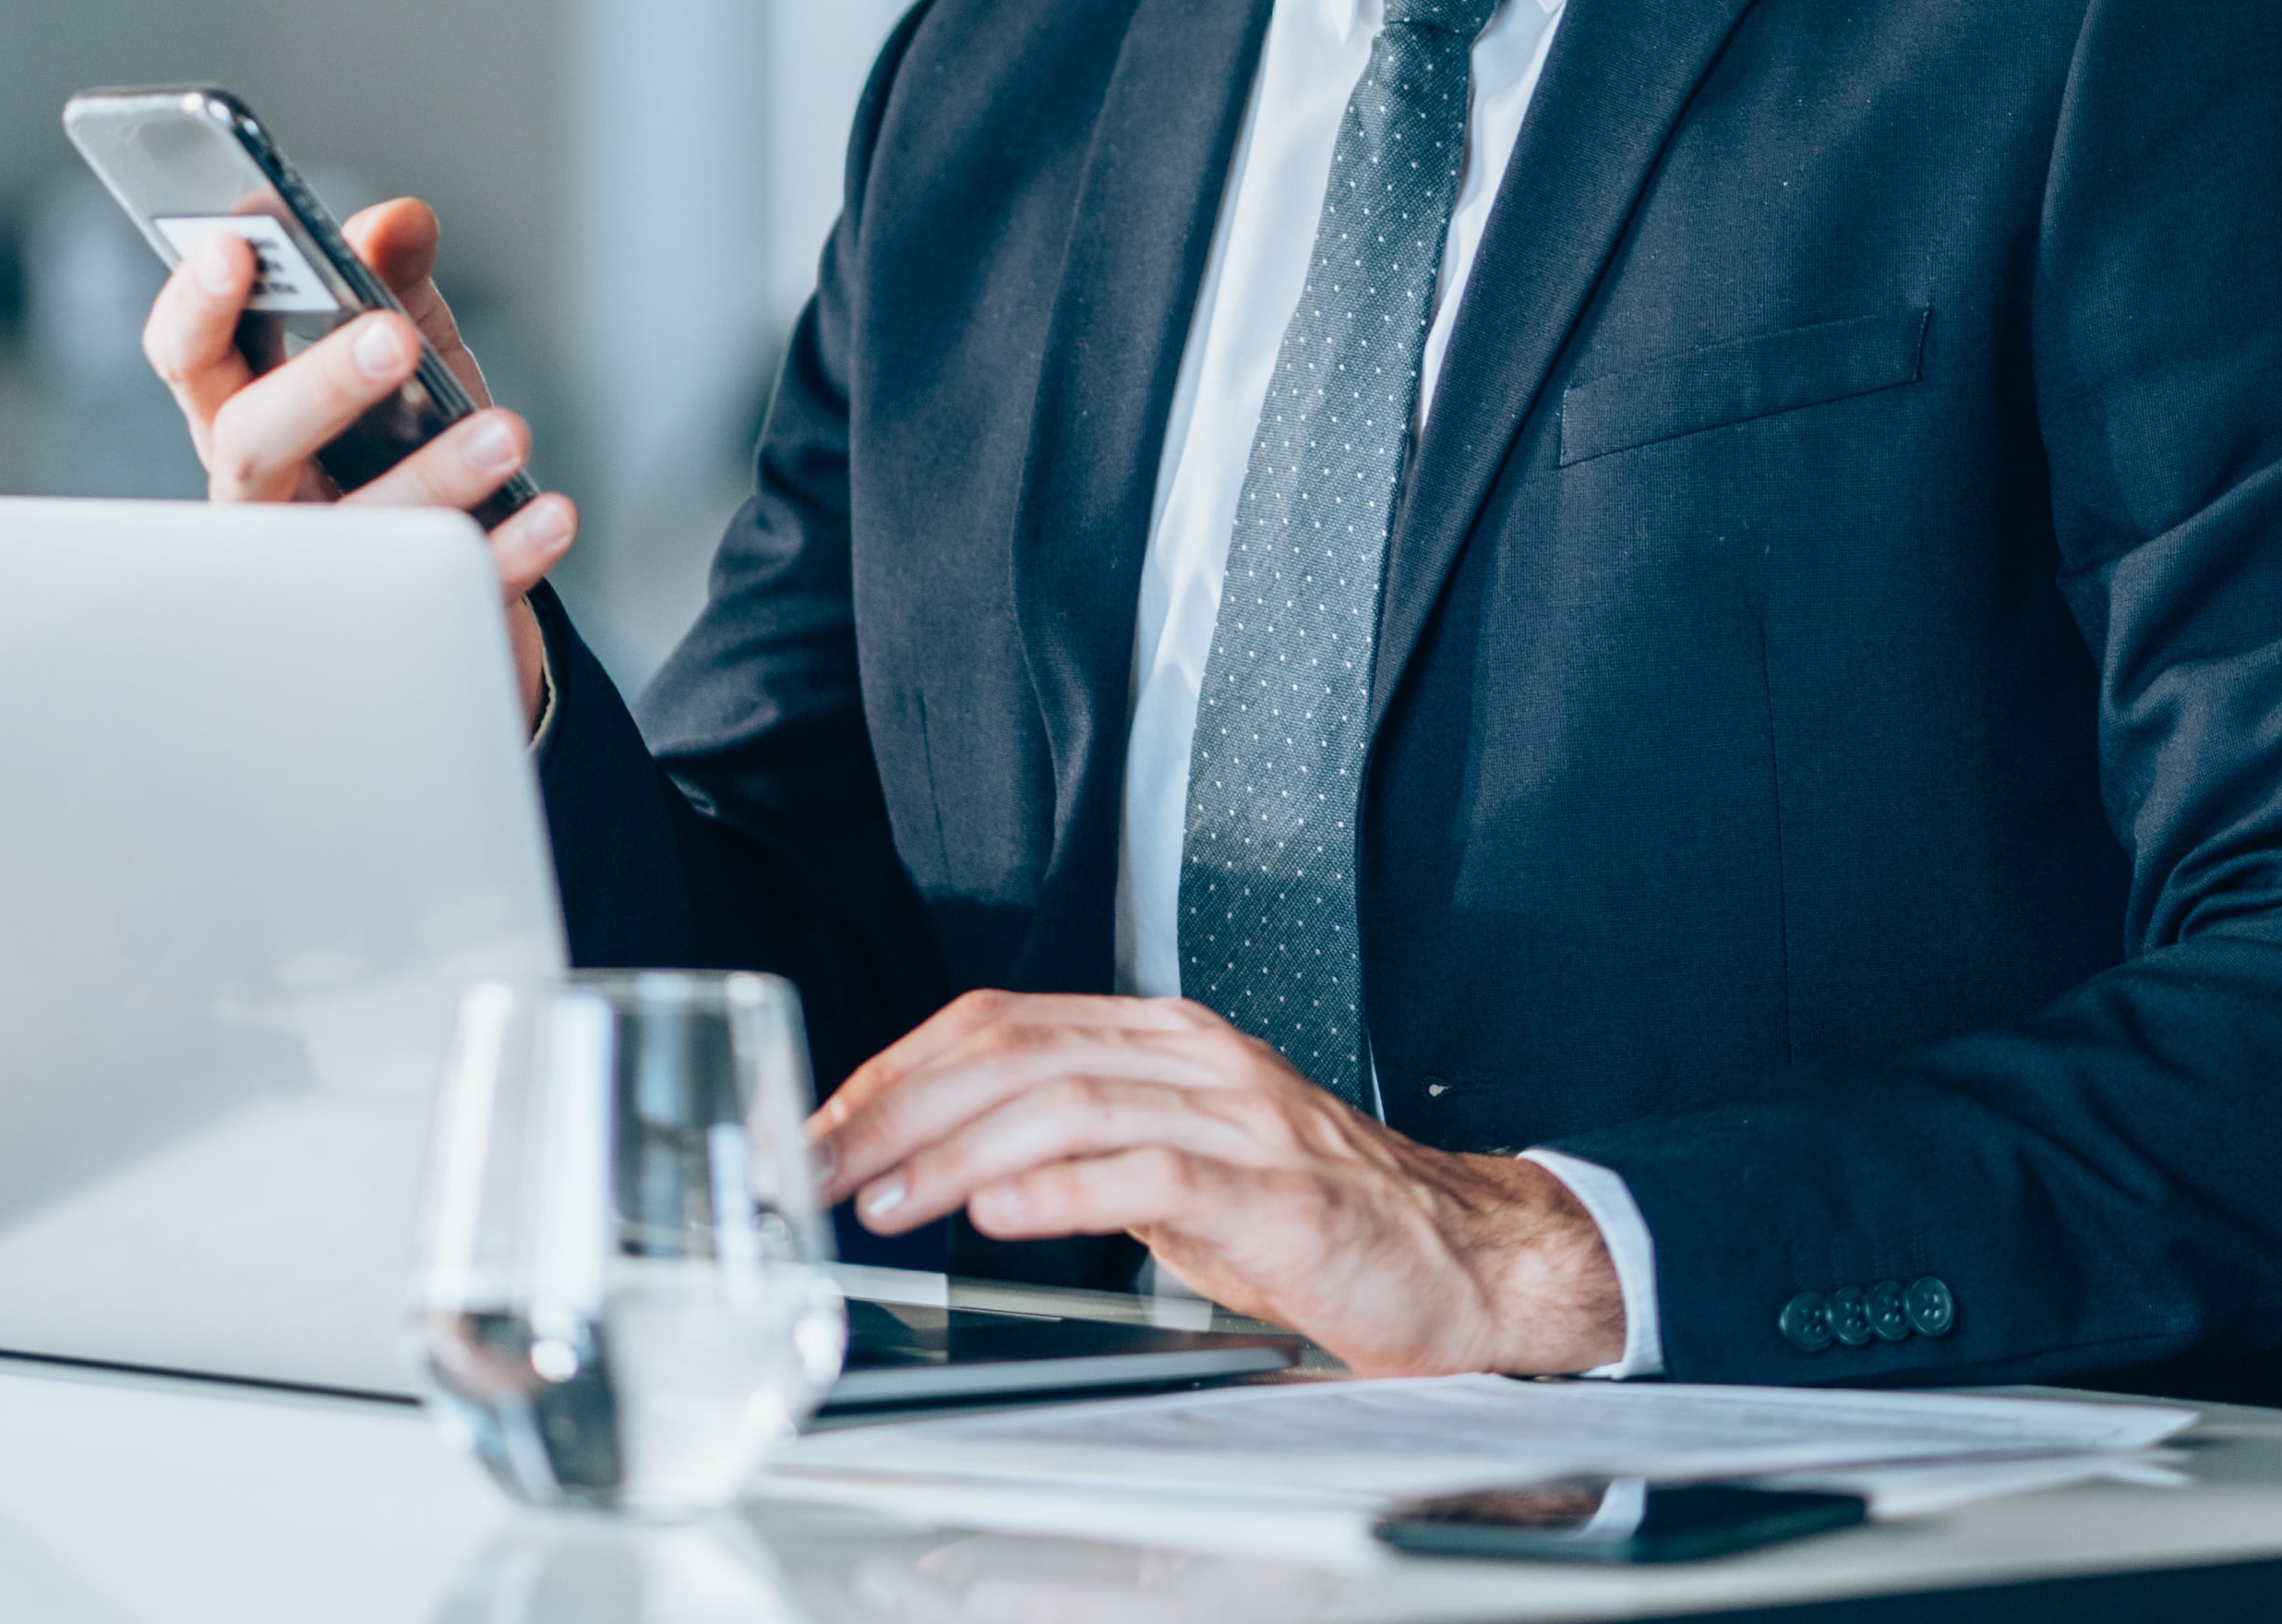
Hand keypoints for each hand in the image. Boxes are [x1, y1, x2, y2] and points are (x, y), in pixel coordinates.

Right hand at [140, 195, 571, 722]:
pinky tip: (548, 514)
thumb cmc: (403, 446)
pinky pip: (446, 589)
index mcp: (244, 414)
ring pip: (352, 527)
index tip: (235, 246)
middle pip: (249, 442)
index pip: (191, 358)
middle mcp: (263, 497)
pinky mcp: (399, 619)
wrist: (459, 568)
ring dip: (432, 473)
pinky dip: (505, 551)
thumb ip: (392, 281)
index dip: (198, 306)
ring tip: (507, 431)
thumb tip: (398, 222)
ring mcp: (321, 568)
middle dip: (316, 386)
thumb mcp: (404, 351)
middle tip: (389, 338)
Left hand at [814, 992, 1621, 1377]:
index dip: (898, 1070)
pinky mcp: (1274, 1190)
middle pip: (1015, 1051)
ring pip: (1066, 1101)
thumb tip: (947, 1170)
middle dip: (897, 1110)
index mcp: (1168, 1039)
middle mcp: (1197, 1057)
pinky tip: (996, 1212)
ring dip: (952, 1154)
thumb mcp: (1180, 1165)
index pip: (1002, 1023)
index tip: (824, 1128)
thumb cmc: (1317, 1221)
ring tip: (881, 1201)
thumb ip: (1080, 1149)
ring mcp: (1240, 1116)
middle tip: (819, 1168)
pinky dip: (1058, 1188)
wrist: (1463, 1258)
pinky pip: (1147, 1171)